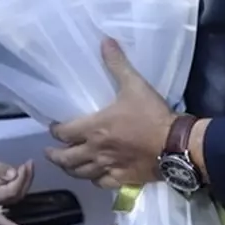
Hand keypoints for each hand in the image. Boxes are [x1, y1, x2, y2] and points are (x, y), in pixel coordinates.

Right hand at [0, 161, 32, 207]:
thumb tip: (13, 175)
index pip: (9, 192)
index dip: (20, 178)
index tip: (24, 164)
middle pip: (13, 197)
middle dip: (25, 181)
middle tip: (30, 163)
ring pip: (12, 197)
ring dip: (23, 183)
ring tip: (28, 166)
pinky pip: (7, 194)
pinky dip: (16, 184)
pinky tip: (18, 173)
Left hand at [45, 39, 176, 188]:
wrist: (175, 144)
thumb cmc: (151, 115)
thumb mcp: (134, 84)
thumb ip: (117, 64)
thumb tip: (105, 41)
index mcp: (94, 128)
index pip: (64, 132)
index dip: (55, 131)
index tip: (53, 128)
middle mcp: (96, 151)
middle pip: (66, 158)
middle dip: (55, 155)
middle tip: (49, 151)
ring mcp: (108, 167)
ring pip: (80, 173)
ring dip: (70, 169)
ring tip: (65, 166)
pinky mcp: (122, 180)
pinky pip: (100, 183)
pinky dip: (93, 180)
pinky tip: (93, 177)